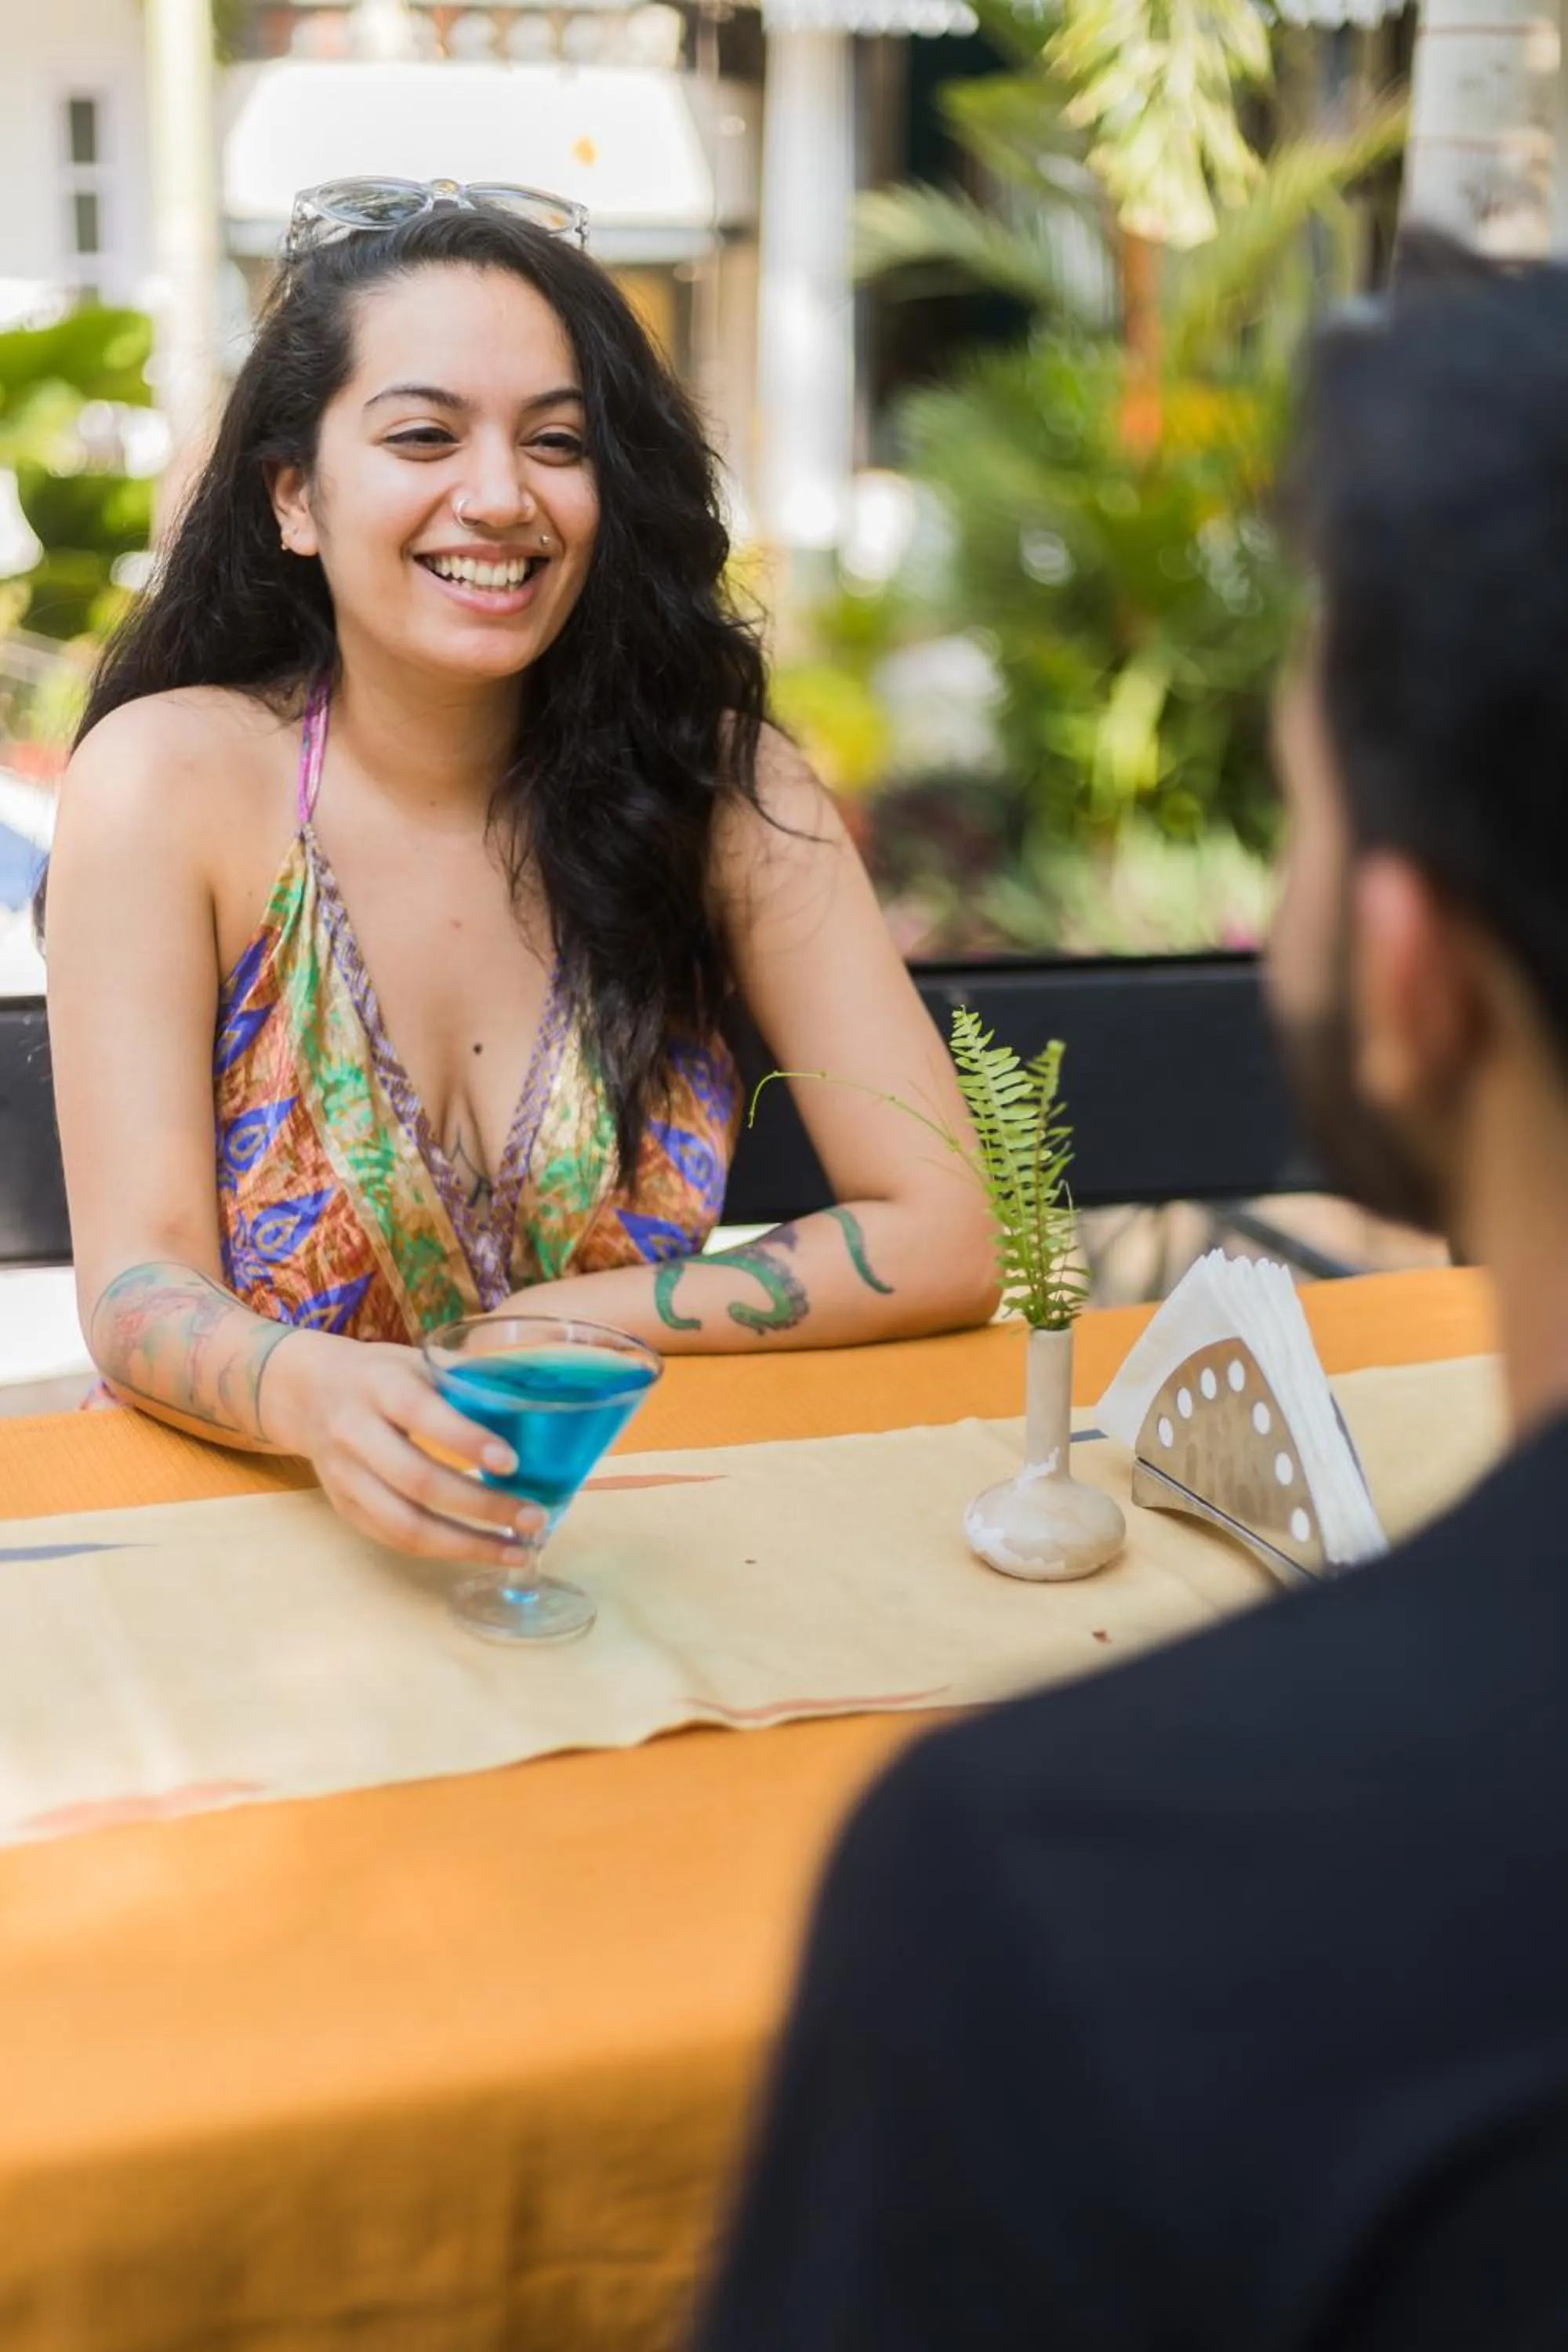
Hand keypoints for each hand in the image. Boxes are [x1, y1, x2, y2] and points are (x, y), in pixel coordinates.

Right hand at [262, 1333, 542, 1564]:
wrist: (307, 1393)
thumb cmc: (381, 1375)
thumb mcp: (416, 1360)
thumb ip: (464, 1381)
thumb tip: (538, 1404)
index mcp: (379, 1385)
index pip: (422, 1414)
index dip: (466, 1440)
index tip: (512, 1463)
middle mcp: (354, 1432)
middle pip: (417, 1481)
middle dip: (482, 1505)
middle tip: (534, 1517)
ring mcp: (344, 1476)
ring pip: (405, 1525)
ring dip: (467, 1544)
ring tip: (518, 1550)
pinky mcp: (344, 1508)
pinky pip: (395, 1539)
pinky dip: (442, 1551)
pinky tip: (481, 1549)